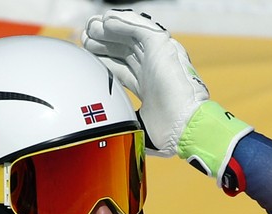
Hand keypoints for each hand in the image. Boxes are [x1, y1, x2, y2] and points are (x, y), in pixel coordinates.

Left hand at [83, 9, 252, 183]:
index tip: (88, 57)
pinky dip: (123, 23)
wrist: (185, 128)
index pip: (123, 69)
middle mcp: (154, 70)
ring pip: (130, 36)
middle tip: (85, 38)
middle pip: (124, 50)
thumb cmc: (167, 134)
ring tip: (91, 27)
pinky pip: (140, 28)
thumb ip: (124, 122)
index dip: (106, 61)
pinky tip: (106, 21)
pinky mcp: (163, 47)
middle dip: (104, 43)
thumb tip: (108, 128)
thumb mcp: (137, 127)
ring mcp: (159, 58)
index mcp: (149, 87)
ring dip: (109, 30)